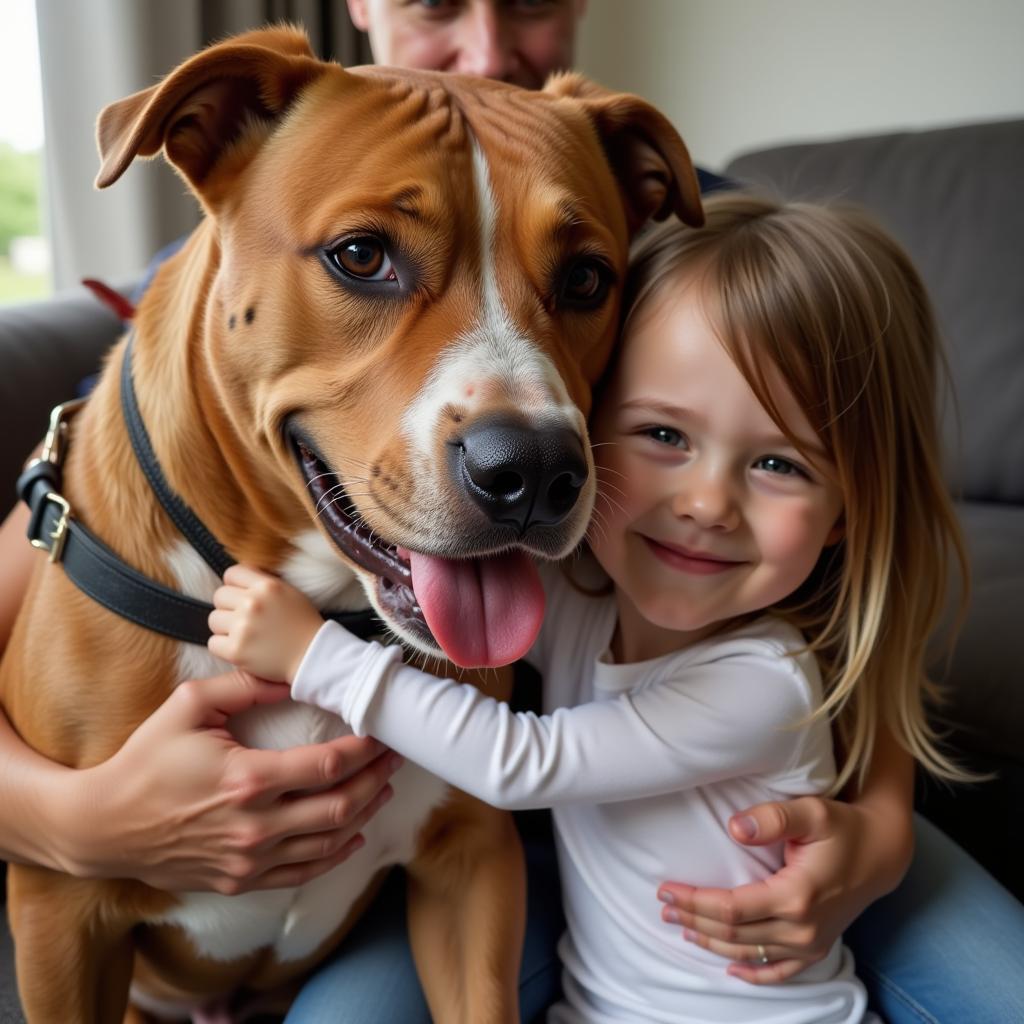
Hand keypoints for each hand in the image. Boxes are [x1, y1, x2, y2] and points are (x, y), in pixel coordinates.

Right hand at [59, 670, 401, 893]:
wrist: (103, 826)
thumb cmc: (146, 760)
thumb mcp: (189, 706)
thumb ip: (245, 685)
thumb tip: (292, 674)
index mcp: (248, 779)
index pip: (328, 765)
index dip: (365, 749)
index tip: (383, 732)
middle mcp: (256, 826)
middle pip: (341, 806)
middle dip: (376, 779)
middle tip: (395, 757)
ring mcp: (250, 860)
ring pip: (329, 842)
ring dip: (364, 814)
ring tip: (382, 788)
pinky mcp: (241, 880)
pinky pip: (303, 871)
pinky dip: (335, 853)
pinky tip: (352, 834)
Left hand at [209, 564, 323, 681]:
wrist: (313, 656)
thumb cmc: (303, 624)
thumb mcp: (289, 592)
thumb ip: (264, 583)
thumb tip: (238, 575)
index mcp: (267, 586)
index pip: (232, 574)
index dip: (235, 585)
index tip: (242, 597)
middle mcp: (253, 603)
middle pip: (220, 596)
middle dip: (230, 607)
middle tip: (245, 619)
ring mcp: (243, 627)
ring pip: (214, 619)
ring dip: (226, 628)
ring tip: (245, 635)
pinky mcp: (236, 650)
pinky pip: (213, 643)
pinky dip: (225, 647)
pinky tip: (242, 648)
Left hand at [657, 795, 913, 982]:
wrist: (881, 853)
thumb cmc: (843, 827)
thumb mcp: (812, 811)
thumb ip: (773, 817)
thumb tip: (734, 827)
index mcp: (796, 896)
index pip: (731, 909)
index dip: (695, 902)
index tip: (666, 889)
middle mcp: (802, 928)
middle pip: (734, 934)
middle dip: (694, 920)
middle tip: (664, 905)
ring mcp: (810, 943)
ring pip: (749, 953)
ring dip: (712, 942)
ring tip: (682, 927)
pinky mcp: (816, 948)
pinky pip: (779, 971)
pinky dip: (753, 974)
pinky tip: (730, 969)